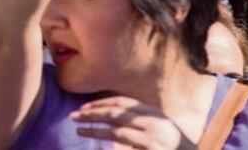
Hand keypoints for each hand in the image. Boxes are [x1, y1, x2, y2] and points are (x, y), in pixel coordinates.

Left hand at [72, 96, 196, 149]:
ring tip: (79, 130)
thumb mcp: (158, 129)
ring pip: (116, 130)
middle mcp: (155, 122)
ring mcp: (154, 137)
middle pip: (116, 112)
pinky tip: (95, 144)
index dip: (100, 103)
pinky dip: (108, 143)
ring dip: (94, 130)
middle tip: (74, 115)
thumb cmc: (173, 147)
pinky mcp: (152, 149)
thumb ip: (138, 121)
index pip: (122, 102)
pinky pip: (123, 144)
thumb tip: (110, 115)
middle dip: (92, 113)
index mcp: (155, 112)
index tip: (84, 106)